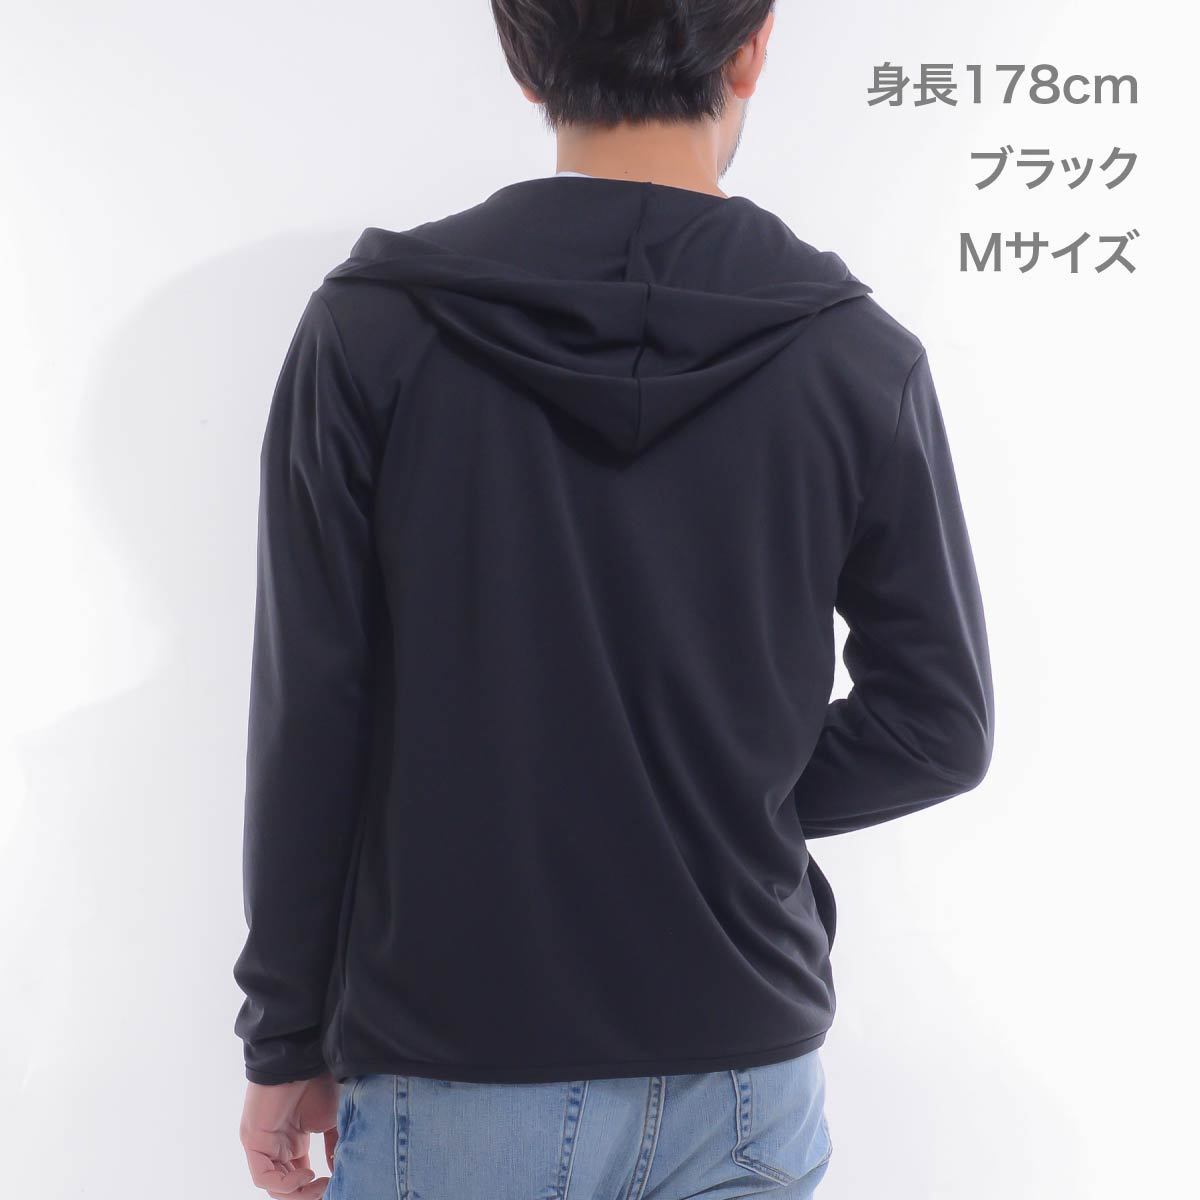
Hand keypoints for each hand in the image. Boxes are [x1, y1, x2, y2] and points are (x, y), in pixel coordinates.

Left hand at [240, 1072, 340, 1197]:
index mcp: (292, 1143)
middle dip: (308, 1194)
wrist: (304, 1059)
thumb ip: (334, 1146)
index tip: (337, 1185)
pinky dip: (284, 1183)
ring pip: (274, 1186)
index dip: (315, 1188)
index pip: (298, 1178)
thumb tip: (337, 1171)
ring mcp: (263, 1145)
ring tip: (320, 1186)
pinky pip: (262, 1176)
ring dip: (297, 1193)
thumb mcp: (331, 1120)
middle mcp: (276, 1147)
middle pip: (286, 1186)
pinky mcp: (253, 1142)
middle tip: (329, 1191)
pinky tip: (306, 1174)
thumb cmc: (319, 1082)